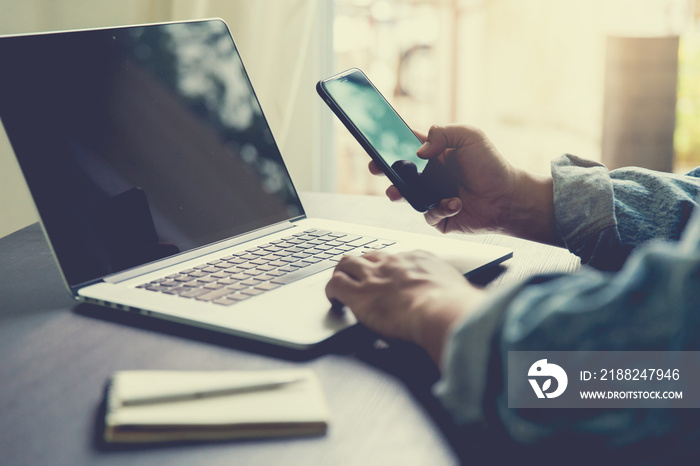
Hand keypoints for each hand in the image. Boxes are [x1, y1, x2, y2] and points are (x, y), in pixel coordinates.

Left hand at [325, 250, 484, 365]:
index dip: (387, 269)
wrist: (443, 311)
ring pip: (346, 263)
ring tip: (341, 287)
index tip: (387, 279)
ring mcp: (374, 276)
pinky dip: (331, 292)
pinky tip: (335, 302)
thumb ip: (450, 291)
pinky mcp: (359, 294)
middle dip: (360, 265)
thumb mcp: (457, 289)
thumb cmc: (455, 306)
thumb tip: (460, 300)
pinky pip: (334, 284)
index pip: (395, 257)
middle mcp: (393, 263)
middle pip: (368, 255)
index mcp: (417, 259)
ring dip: (342, 274)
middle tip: (357, 278)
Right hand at [369, 124, 560, 244]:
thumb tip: (419, 151)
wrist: (508, 199)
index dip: (389, 142)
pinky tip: (455, 203)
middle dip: (384, 170)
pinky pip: (427, 214)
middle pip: (399, 171)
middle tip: (376, 167)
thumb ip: (443, 134)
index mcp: (435, 154)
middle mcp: (430, 175)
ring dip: (400, 193)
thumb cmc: (492, 166)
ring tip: (396, 193)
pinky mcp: (438, 217)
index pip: (406, 145)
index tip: (375, 141)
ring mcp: (432, 196)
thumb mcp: (470, 137)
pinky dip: (439, 208)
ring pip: (406, 196)